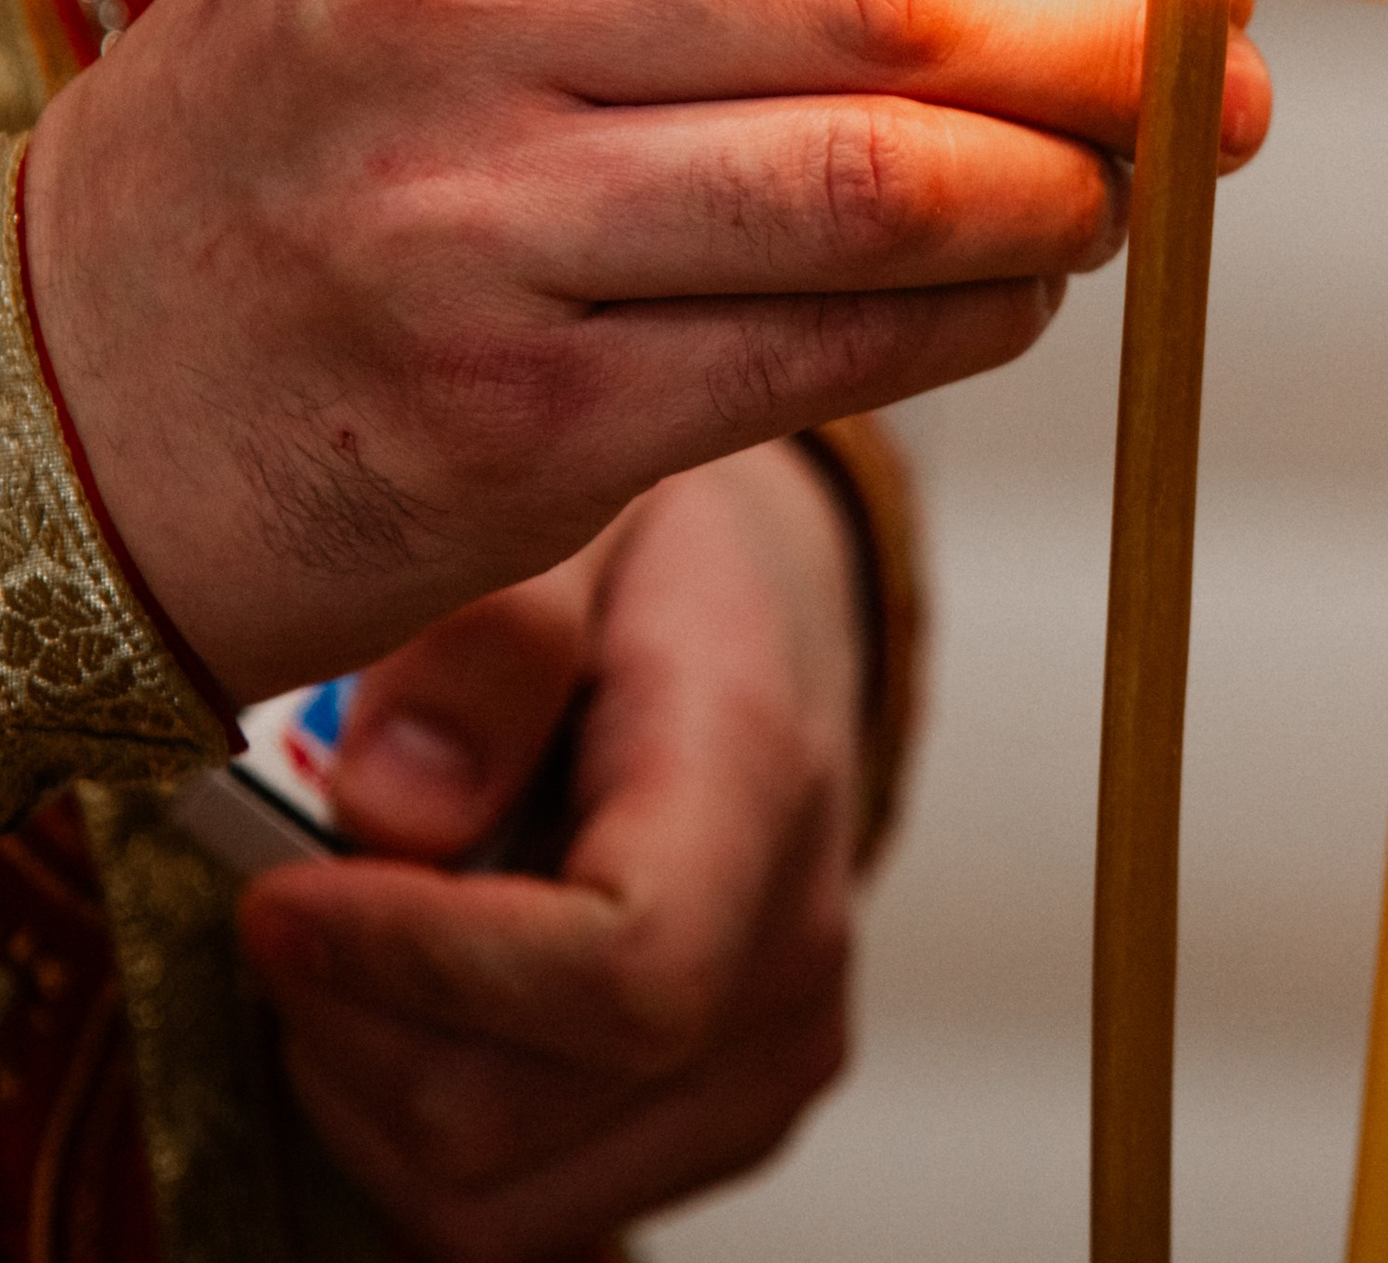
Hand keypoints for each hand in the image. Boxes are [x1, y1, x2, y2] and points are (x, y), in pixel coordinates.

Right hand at [22, 0, 1266, 697]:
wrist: (68, 380)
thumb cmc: (346, 122)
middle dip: (1115, 36)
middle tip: (1227, 79)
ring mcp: (463, 212)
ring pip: (886, 180)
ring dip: (1071, 189)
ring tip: (1129, 191)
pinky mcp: (509, 413)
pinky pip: (836, 351)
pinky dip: (981, 318)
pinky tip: (1021, 292)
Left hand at [240, 441, 864, 1260]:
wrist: (768, 608)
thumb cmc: (652, 554)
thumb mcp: (574, 504)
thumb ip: (493, 629)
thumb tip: (392, 806)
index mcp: (758, 771)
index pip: (626, 965)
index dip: (425, 964)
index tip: (284, 895)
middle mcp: (795, 936)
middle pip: (514, 1113)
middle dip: (347, 1026)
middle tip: (284, 904)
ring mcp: (777, 1045)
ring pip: (500, 1198)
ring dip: (368, 1091)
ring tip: (347, 947)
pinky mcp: (733, 1109)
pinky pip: (526, 1216)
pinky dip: (421, 1138)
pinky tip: (414, 1000)